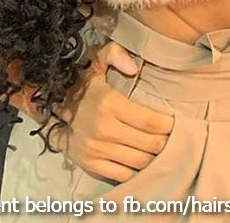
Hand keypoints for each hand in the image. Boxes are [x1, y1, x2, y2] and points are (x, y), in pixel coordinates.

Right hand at [18, 39, 174, 182]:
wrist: (50, 103)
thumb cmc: (82, 81)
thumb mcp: (97, 58)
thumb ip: (116, 54)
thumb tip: (134, 68)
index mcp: (109, 103)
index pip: (149, 120)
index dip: (169, 125)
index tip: (179, 124)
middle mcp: (104, 129)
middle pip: (148, 144)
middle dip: (167, 143)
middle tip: (178, 140)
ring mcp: (96, 149)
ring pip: (138, 162)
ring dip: (156, 159)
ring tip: (166, 153)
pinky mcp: (90, 164)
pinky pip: (122, 175)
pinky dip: (138, 173)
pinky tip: (147, 165)